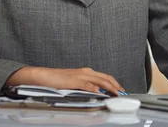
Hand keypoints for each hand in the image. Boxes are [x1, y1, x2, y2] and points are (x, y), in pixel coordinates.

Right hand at [7, 66, 126, 95]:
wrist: (43, 76)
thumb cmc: (57, 80)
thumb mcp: (74, 84)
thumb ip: (85, 87)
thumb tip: (96, 93)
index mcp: (86, 72)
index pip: (105, 77)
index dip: (115, 83)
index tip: (121, 90)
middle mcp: (86, 72)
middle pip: (106, 78)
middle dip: (116, 86)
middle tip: (124, 94)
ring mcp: (80, 75)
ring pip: (100, 80)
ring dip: (110, 87)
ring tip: (117, 94)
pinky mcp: (74, 80)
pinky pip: (87, 84)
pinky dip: (96, 88)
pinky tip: (101, 92)